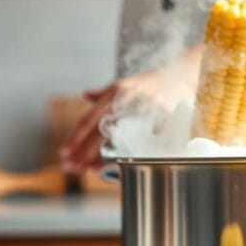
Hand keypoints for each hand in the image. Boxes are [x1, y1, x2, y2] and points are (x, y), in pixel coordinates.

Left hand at [60, 45, 201, 171]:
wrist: (181, 74)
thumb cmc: (151, 84)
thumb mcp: (125, 84)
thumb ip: (104, 93)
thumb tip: (86, 95)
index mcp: (115, 93)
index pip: (90, 119)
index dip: (75, 138)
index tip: (64, 153)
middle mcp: (126, 101)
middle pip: (99, 132)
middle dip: (83, 152)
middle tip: (70, 167)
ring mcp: (144, 111)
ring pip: (118, 139)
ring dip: (101, 157)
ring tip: (88, 170)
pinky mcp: (160, 120)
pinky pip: (143, 141)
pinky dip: (130, 154)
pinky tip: (117, 165)